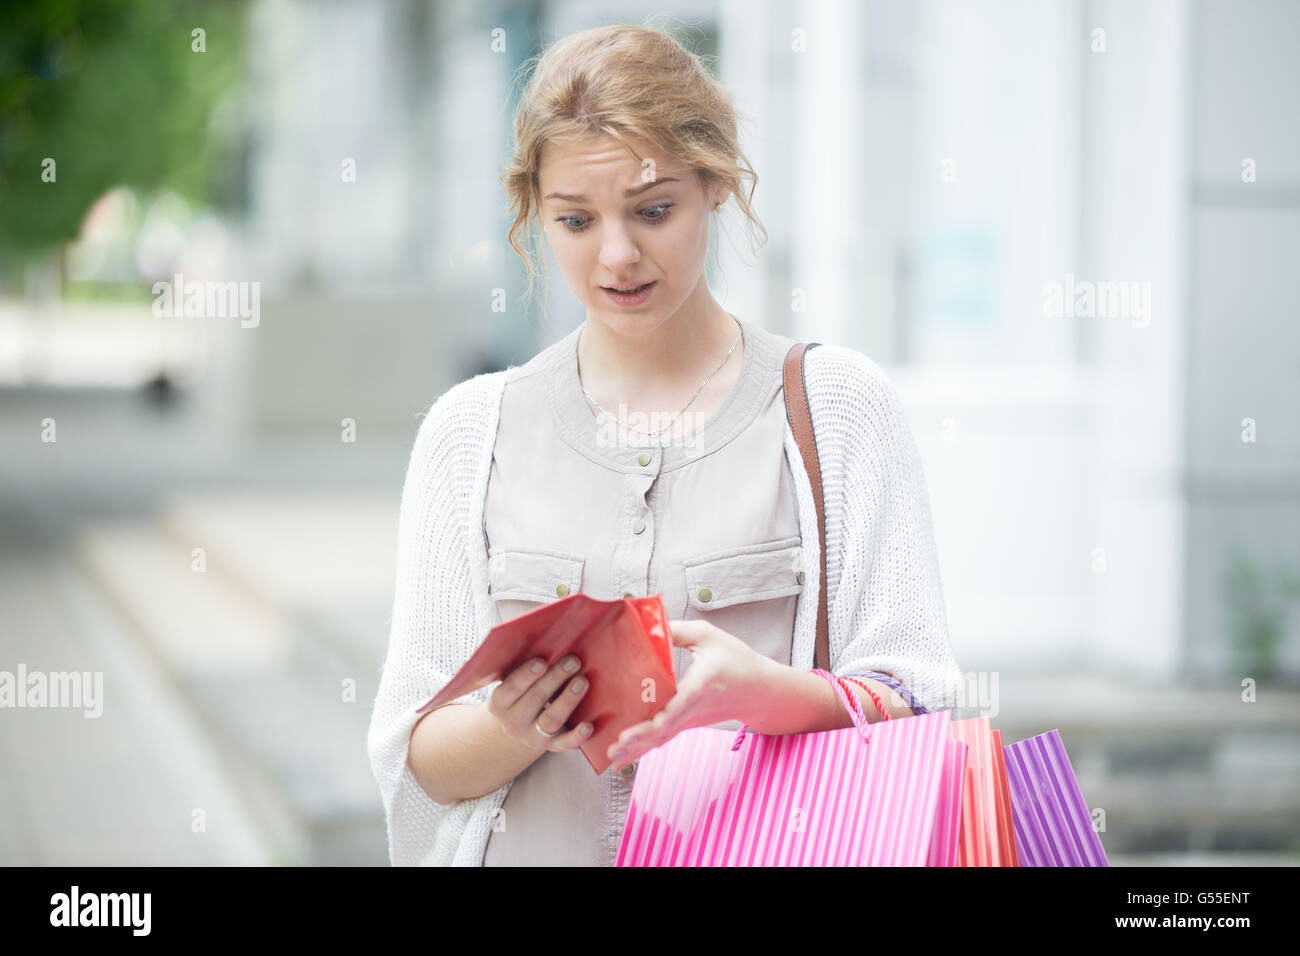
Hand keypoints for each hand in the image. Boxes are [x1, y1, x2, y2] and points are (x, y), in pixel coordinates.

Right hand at [487, 653, 591, 753]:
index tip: (541, 661)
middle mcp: (513, 723)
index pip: (509, 689)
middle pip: (534, 699)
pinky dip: (577, 736)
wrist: (520, 725)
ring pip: (551, 719)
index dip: (525, 675)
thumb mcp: (514, 680)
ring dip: (568, 699)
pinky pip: (564, 744)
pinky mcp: (551, 747)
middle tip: (573, 661)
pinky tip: (588, 726)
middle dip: (555, 678)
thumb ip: (523, 663)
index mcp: (499, 704)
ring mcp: (532, 737)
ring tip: (582, 681)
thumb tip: (544, 636)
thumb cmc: (522, 691)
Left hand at [606, 619, 769, 771]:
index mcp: (703, 680)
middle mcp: (695, 705)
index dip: (667, 713)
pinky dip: (643, 750)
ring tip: (612, 758)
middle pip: (667, 725)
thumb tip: (643, 625)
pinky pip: (663, 739)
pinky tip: (622, 760)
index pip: (683, 700)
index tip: (654, 723)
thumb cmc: (735, 659)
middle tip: (616, 746)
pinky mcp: (687, 724)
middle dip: (641, 737)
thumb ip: (676, 630)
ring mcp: (691, 719)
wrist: (759, 689)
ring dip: (637, 749)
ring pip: (663, 737)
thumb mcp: (708, 636)